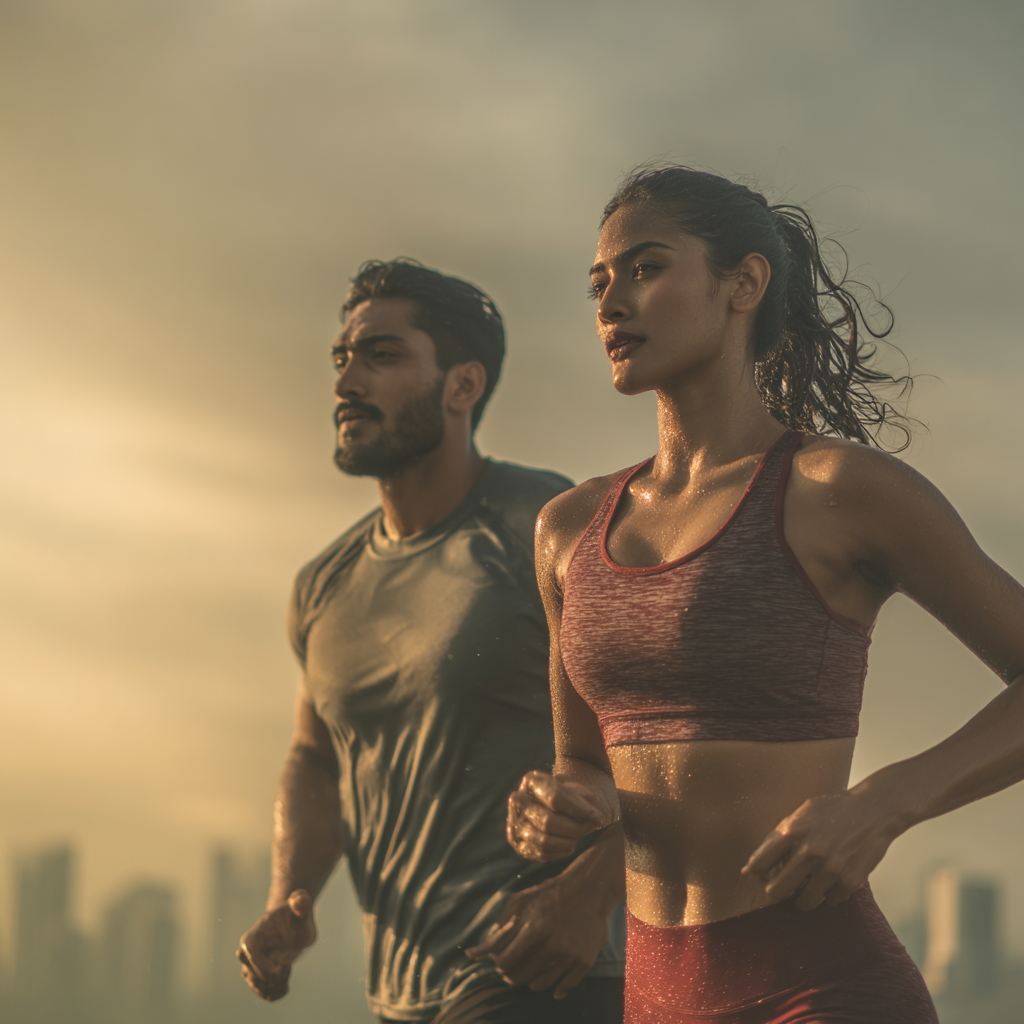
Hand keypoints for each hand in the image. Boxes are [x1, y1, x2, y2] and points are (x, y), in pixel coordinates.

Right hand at [237, 889, 316, 1000]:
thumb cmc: (295, 912)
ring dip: (272, 988)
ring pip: (257, 985)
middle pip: (253, 975)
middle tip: (287, 971)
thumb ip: (300, 903)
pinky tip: (285, 987)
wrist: (292, 920)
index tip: (284, 968)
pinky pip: (263, 990)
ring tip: (286, 981)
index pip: (253, 958)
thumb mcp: (300, 905)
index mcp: (252, 938)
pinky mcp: (261, 973)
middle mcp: (247, 954)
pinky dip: (273, 993)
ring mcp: (253, 965)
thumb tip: (301, 901)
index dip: (266, 967)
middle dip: (271, 979)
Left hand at [465, 871, 611, 998]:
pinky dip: (556, 987)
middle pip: (518, 978)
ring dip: (531, 978)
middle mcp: (551, 947)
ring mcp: (569, 957)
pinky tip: (552, 974)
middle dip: (512, 972)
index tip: (503, 955)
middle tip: (516, 961)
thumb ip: (497, 930)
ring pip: (538, 986)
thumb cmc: (549, 893)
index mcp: (533, 931)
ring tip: (534, 962)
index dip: (499, 961)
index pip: (504, 963)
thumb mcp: (519, 903)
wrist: (590, 888)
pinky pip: (563, 989)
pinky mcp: (584, 963)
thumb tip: (472, 955)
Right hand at [506, 770, 605, 861]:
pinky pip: (541, 853)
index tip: (597, 817)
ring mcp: (514, 822)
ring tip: (577, 835)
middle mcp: (517, 800)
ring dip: (568, 841)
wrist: (556, 805)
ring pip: (544, 840)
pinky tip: (568, 842)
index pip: (554, 797)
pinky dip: (560, 851)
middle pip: (547, 821)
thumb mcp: (579, 790)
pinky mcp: (518, 843)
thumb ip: (586, 803)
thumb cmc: (571, 796)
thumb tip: (594, 821)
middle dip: (573, 828)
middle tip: (587, 828)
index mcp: (531, 780)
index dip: (579, 810)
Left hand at [742, 789, 901, 910]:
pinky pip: (831, 900)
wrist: (872, 810)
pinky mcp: (850, 881)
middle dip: (777, 891)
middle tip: (783, 887)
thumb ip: (775, 841)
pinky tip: (833, 880)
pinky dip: (830, 894)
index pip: (758, 865)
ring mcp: (830, 869)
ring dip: (803, 897)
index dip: (757, 873)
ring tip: (809, 884)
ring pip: (804, 902)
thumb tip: (748, 872)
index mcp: (791, 832)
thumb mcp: (799, 816)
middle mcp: (809, 852)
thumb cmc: (831, 811)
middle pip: (776, 891)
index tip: (763, 875)